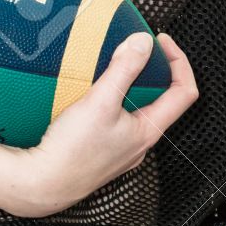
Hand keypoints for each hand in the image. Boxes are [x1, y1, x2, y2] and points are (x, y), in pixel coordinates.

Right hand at [6, 32, 197, 217]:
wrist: (42, 184)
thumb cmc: (72, 151)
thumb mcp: (100, 101)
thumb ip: (124, 69)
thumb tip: (143, 42)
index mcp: (148, 131)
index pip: (183, 92)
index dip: (178, 61)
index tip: (161, 41)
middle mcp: (139, 142)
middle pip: (162, 99)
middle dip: (153, 70)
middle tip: (136, 48)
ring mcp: (122, 148)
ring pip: (138, 109)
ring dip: (131, 84)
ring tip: (113, 65)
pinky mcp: (103, 150)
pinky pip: (118, 118)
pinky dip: (113, 99)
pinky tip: (92, 93)